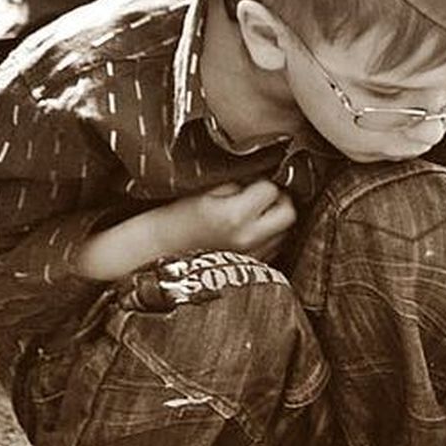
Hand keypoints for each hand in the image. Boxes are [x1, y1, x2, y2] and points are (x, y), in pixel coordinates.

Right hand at [169, 179, 295, 257]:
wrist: (156, 252)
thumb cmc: (174, 219)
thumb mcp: (203, 190)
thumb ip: (237, 183)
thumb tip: (262, 177)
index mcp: (234, 215)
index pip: (271, 190)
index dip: (263, 181)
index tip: (253, 181)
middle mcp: (248, 239)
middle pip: (288, 214)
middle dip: (280, 200)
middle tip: (263, 195)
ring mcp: (252, 256)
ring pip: (285, 232)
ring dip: (276, 219)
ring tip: (253, 212)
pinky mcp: (251, 268)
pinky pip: (275, 248)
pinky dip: (269, 236)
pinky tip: (249, 229)